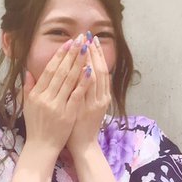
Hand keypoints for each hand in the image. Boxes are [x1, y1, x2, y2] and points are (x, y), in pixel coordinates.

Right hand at [21, 34, 90, 158]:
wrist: (41, 147)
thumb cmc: (36, 126)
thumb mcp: (28, 106)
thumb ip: (28, 88)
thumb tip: (28, 71)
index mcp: (36, 95)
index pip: (49, 70)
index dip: (59, 56)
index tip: (68, 43)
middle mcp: (46, 98)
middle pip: (61, 72)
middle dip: (71, 54)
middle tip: (80, 39)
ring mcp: (57, 106)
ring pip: (70, 80)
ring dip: (79, 63)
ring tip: (86, 48)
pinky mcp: (68, 114)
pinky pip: (76, 95)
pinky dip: (83, 82)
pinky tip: (89, 70)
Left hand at [65, 35, 111, 156]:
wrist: (83, 145)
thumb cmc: (81, 126)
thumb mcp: (85, 105)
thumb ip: (84, 89)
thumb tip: (82, 72)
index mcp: (101, 95)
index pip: (100, 69)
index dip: (96, 54)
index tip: (90, 40)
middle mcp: (101, 97)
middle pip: (100, 70)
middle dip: (94, 52)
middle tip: (89, 36)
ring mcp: (96, 103)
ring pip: (96, 77)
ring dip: (91, 60)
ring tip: (86, 45)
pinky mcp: (88, 110)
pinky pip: (88, 91)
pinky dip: (87, 79)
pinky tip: (85, 66)